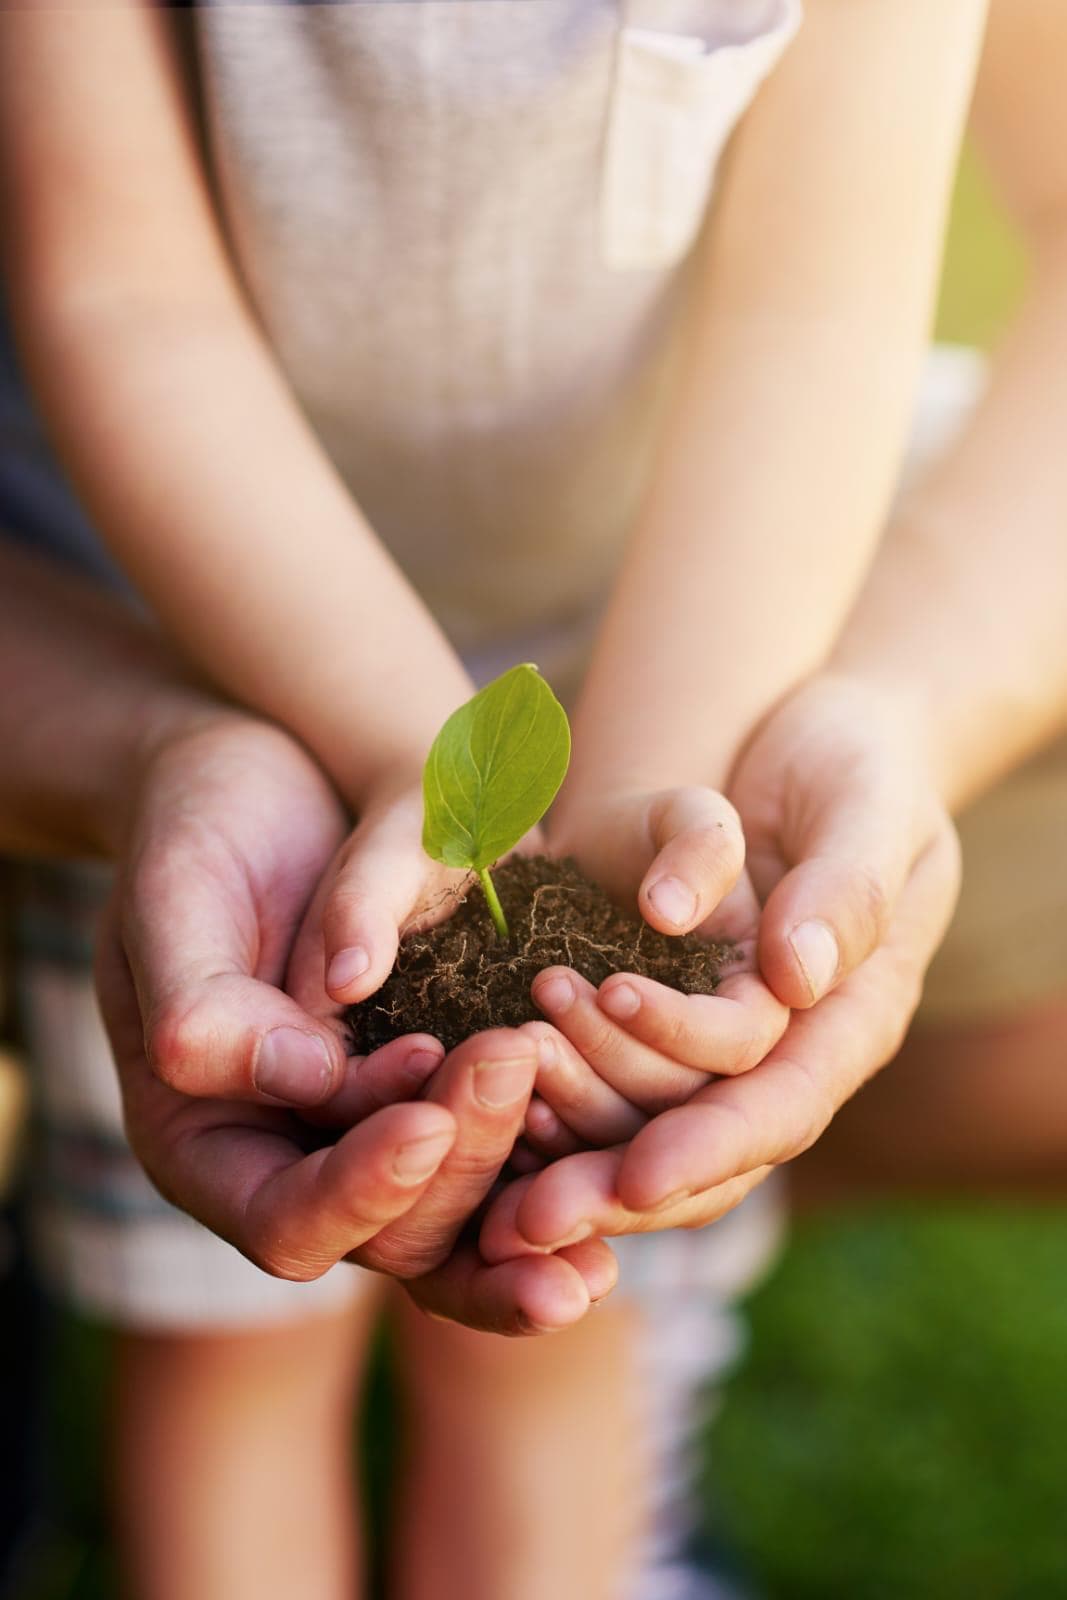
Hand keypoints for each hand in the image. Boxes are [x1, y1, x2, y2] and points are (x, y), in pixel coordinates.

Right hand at [104, 710, 614, 1332]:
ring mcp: (376, 1128)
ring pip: (463, 1214)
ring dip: (529, 1188)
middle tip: (514, 1064)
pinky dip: (557, 1159)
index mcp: (207, 1142)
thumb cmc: (193, 829)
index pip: (285, 1221)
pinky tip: (625, 1155)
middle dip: (463, 1166)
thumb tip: (303, 1078)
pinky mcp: (440, 1086)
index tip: (424, 1121)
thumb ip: (204, 1003)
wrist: (266, 778)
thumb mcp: (171, 897)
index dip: (359, 1190)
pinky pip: (502, 1152)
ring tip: (601, 1140)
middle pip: (394, 1234)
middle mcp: (300, 1157)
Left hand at [480, 674, 959, 1255]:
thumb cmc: (852, 763)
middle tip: (526, 1220)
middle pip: (706, 1151)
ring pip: (647, 1128)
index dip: (709, 1146)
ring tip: (487, 1138)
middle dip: (616, 1187)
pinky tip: (484, 1112)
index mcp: (851, 1020)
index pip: (781, 1104)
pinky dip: (549, 1105)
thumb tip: (796, 976)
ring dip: (568, 1142)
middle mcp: (787, 1053)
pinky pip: (609, 1087)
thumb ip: (844, 888)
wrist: (803, 741)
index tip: (636, 1177)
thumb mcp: (866, 804)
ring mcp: (722, 1046)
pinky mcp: (663, 1022)